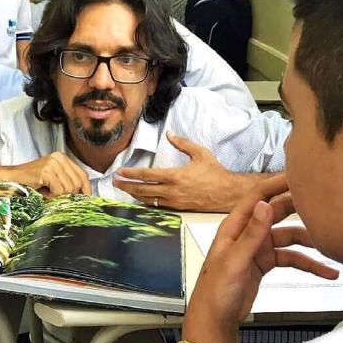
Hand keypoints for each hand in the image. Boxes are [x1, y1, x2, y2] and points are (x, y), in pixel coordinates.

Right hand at [10, 152, 91, 196]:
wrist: (9, 179)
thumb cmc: (30, 182)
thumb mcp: (53, 180)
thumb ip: (67, 183)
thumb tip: (83, 196)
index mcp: (62, 158)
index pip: (83, 175)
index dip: (86, 189)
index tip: (86, 200)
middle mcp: (59, 158)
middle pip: (77, 183)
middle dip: (68, 195)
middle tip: (54, 196)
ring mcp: (53, 163)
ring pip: (69, 189)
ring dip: (58, 196)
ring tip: (47, 193)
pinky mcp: (46, 171)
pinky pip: (59, 191)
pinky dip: (52, 196)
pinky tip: (43, 192)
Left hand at [113, 132, 244, 210]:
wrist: (228, 193)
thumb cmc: (215, 172)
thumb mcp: (199, 153)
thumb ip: (182, 143)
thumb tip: (169, 134)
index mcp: (175, 176)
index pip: (146, 175)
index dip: (131, 174)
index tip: (120, 172)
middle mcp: (171, 190)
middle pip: (142, 190)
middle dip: (126, 186)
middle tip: (115, 182)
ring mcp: (173, 201)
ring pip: (148, 199)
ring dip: (134, 194)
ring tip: (124, 189)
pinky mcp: (177, 208)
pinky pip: (157, 206)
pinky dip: (146, 201)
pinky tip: (139, 198)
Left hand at [186, 174, 338, 333]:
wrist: (215, 318)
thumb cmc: (215, 289)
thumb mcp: (234, 261)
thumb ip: (251, 234)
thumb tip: (265, 204)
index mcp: (234, 227)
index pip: (257, 197)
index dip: (276, 184)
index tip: (298, 176)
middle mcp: (246, 233)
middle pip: (276, 213)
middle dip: (298, 208)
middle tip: (322, 203)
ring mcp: (257, 248)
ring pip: (288, 237)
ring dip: (308, 241)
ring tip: (329, 245)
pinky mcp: (265, 264)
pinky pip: (290, 258)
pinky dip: (308, 263)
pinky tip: (325, 271)